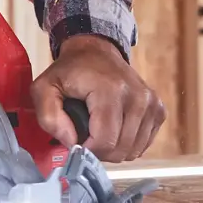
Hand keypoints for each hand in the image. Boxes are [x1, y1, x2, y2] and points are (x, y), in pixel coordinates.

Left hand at [32, 35, 165, 162]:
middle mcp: (137, 97)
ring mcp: (151, 103)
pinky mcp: (158, 110)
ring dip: (113, 148)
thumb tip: (72, 143)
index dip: (86, 151)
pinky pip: (143, 144)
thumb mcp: (44, 88)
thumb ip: (49, 117)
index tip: (75, 142)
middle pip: (120, 149)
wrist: (96, 51)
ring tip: (99, 130)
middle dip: (99, 151)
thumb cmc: (70, 71)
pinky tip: (115, 128)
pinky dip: (127, 143)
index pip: (105, 141)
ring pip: (133, 151)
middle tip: (85, 135)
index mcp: (111, 90)